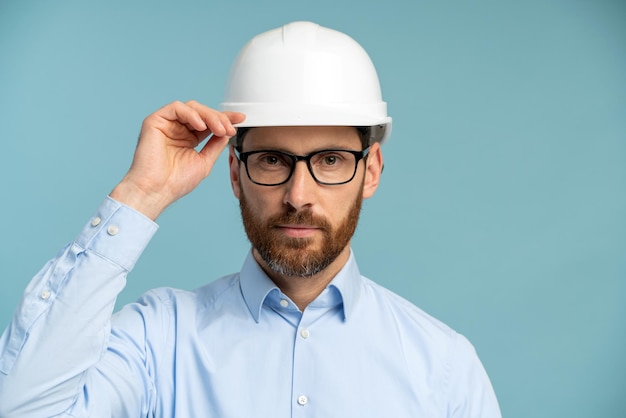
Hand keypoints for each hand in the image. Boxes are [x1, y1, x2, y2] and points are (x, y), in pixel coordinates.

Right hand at [110, 101, 244, 219]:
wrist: (156, 191)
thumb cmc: (176, 182)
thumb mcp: (204, 161)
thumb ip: (215, 145)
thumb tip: (227, 131)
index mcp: (188, 138)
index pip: (209, 122)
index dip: (225, 118)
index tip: (240, 119)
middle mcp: (177, 129)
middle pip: (202, 112)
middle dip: (219, 118)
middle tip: (230, 128)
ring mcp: (166, 124)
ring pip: (191, 107)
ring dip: (209, 116)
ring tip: (219, 129)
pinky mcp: (155, 121)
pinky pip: (176, 108)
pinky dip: (191, 114)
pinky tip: (201, 126)